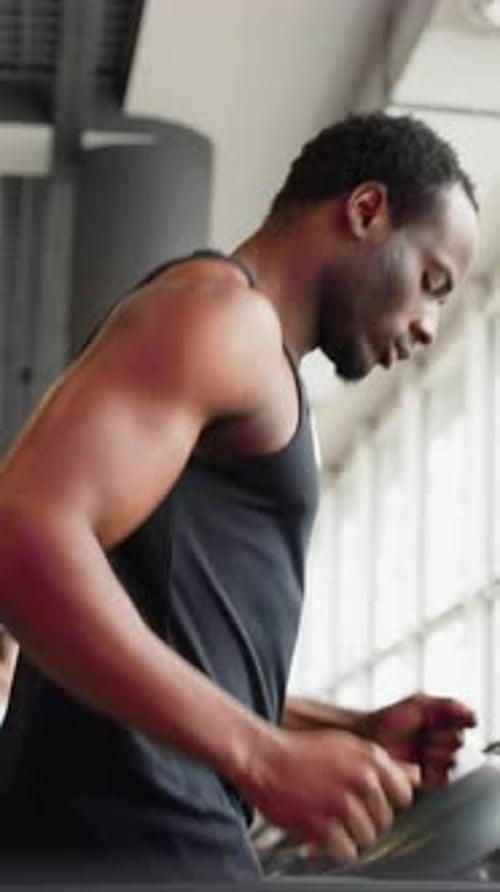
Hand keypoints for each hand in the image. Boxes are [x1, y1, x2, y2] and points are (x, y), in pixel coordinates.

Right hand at [240, 727, 419, 862]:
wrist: (263, 758)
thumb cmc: (305, 752)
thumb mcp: (347, 747)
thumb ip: (384, 763)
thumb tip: (416, 776)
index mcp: (370, 757)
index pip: (404, 795)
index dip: (387, 801)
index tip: (368, 800)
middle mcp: (361, 778)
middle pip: (386, 821)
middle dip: (366, 819)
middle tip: (340, 808)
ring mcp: (341, 802)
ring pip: (368, 838)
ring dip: (350, 834)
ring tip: (330, 817)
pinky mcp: (322, 824)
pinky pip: (348, 852)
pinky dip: (335, 847)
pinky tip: (322, 829)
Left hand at [361, 692, 475, 788]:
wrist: (367, 740)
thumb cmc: (387, 720)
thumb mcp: (418, 705)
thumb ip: (446, 706)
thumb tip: (471, 713)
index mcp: (442, 719)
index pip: (465, 721)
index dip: (453, 721)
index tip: (436, 720)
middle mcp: (440, 738)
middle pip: (458, 742)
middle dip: (440, 738)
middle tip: (423, 735)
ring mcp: (435, 758)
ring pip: (452, 761)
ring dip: (435, 754)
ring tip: (419, 749)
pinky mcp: (429, 776)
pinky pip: (444, 778)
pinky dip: (434, 772)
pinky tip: (420, 765)